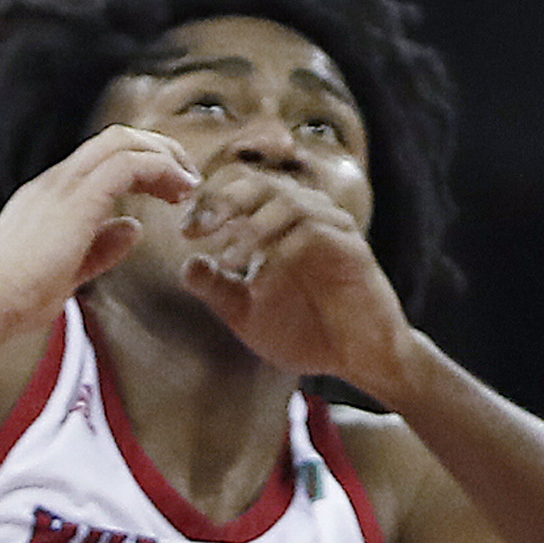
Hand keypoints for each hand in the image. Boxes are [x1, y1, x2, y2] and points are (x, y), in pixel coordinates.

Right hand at [0, 125, 197, 326]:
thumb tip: (134, 229)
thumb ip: (100, 249)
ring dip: (164, 156)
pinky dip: (161, 170)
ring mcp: (61, 187)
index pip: (99, 159)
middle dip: (159, 149)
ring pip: (123, 143)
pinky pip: (128, 165)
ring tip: (189, 182)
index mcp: (47, 197)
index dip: (141, 164)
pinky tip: (179, 190)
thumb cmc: (12, 301)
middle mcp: (53, 183)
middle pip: (115, 139)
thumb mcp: (66, 273)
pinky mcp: (75, 200)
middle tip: (188, 175)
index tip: (171, 189)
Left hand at [177, 164, 415, 401]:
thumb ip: (218, 288)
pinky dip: (284, 249)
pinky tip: (261, 276)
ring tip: (227, 259)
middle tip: (199, 228)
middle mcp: (308, 218)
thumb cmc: (306, 331)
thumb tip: (187, 263)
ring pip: (291, 202)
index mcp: (281, 225)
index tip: (186, 230)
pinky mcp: (353, 251)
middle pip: (265, 183)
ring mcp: (333, 231)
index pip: (244, 189)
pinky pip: (317, 233)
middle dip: (226, 201)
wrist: (357, 359)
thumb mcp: (247, 314)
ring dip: (253, 226)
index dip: (211, 202)